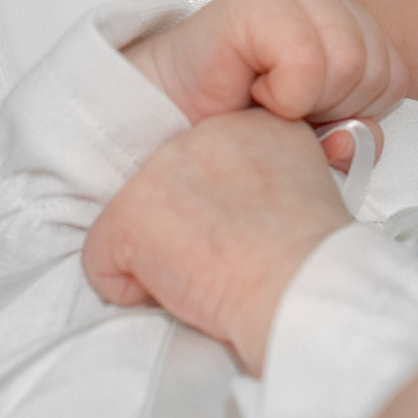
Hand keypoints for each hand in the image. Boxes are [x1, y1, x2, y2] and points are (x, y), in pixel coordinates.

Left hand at [83, 110, 354, 370]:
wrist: (303, 289)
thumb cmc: (314, 264)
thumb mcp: (308, 194)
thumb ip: (265, 184)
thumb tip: (239, 210)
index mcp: (254, 125)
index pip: (208, 163)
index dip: (221, 208)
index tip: (248, 234)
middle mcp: (203, 133)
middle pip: (168, 189)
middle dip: (187, 228)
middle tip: (229, 259)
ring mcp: (160, 170)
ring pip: (136, 223)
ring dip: (163, 258)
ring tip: (210, 274)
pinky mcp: (129, 214)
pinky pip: (103, 263)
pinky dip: (132, 290)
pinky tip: (181, 292)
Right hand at [124, 0, 405, 127]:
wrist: (165, 122)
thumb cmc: (238, 122)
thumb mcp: (316, 137)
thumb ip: (354, 138)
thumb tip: (354, 140)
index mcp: (346, 13)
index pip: (395, 78)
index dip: (352, 114)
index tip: (302, 112)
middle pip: (375, 72)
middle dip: (329, 110)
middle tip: (277, 105)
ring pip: (349, 66)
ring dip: (303, 103)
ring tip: (262, 95)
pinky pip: (308, 62)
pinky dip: (283, 95)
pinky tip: (250, 87)